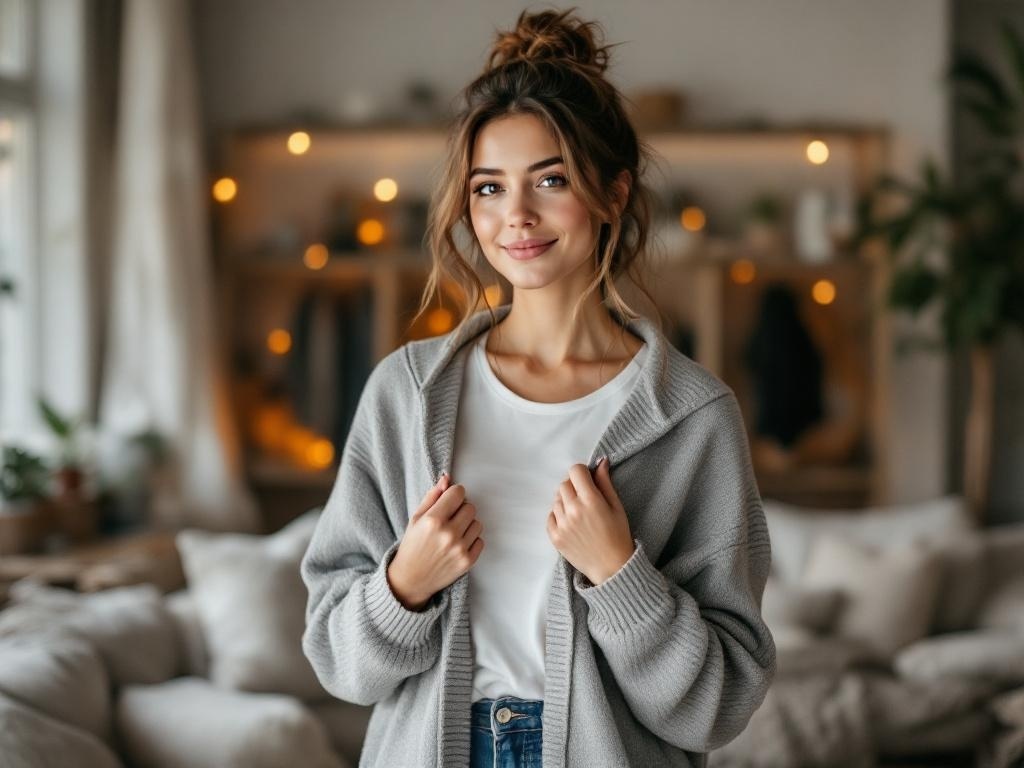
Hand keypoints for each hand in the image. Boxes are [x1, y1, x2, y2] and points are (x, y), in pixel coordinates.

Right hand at [387, 473, 484, 610]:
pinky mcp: (467, 561)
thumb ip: (433, 496)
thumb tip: (447, 478)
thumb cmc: (412, 546)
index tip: (449, 501)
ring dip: (467, 525)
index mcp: (433, 520)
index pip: (458, 493)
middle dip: (461, 510)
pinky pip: (480, 540)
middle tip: (449, 519)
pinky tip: (457, 545)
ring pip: (477, 523)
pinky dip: (471, 541)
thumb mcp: (416, 518)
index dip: (454, 495)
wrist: (411, 579)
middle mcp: (448, 534)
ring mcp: (459, 549)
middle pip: (470, 507)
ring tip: (453, 533)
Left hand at [546, 458, 635, 585]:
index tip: (588, 481)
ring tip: (579, 513)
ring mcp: (562, 524)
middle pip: (564, 484)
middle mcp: (573, 510)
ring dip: (566, 501)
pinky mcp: (554, 537)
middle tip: (585, 497)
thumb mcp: (617, 507)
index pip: (575, 471)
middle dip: (574, 486)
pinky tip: (571, 522)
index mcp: (590, 500)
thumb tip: (600, 462)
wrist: (612, 568)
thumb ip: (605, 483)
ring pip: (556, 499)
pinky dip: (558, 516)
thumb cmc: (618, 536)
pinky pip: (550, 516)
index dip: (582, 473)